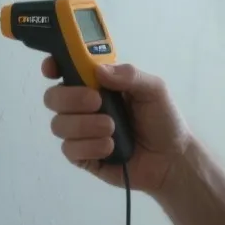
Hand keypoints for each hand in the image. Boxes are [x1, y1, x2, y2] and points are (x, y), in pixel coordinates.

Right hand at [40, 57, 190, 192]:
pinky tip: (110, 147)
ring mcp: (81, 132)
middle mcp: (83, 106)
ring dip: (85, 125)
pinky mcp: (83, 157)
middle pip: (53, 97)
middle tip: (96, 102)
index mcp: (97, 84)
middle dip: (70, 98)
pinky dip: (89, 147)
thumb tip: (99, 71)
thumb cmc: (163, 120)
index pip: (65, 70)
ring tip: (112, 129)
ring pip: (58, 125)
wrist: (171, 159)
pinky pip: (69, 150)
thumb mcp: (154, 89)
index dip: (53, 66)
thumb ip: (130, 75)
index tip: (53, 68)